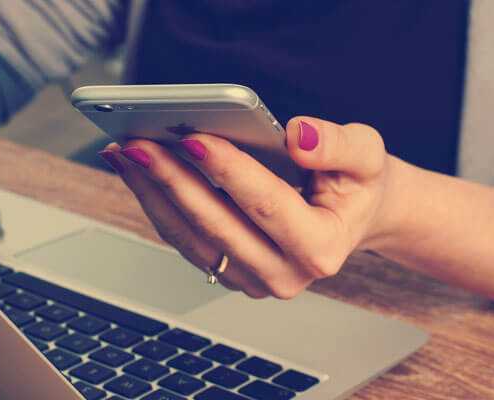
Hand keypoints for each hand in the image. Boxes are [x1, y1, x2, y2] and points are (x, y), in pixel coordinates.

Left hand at [99, 117, 392, 298]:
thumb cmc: (356, 185)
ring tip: (126, 153)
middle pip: (216, 225)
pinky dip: (156, 203)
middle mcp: (283, 274)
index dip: (228, 171)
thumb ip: (339, 145)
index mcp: (321, 248)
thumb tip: (298, 136)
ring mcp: (251, 279)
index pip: (266, 205)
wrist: (350, 216)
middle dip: (173, 181)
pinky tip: (137, 171)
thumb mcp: (367, 156)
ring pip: (189, 237)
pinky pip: (183, 239)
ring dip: (153, 193)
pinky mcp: (228, 271)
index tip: (194, 138)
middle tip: (138, 144)